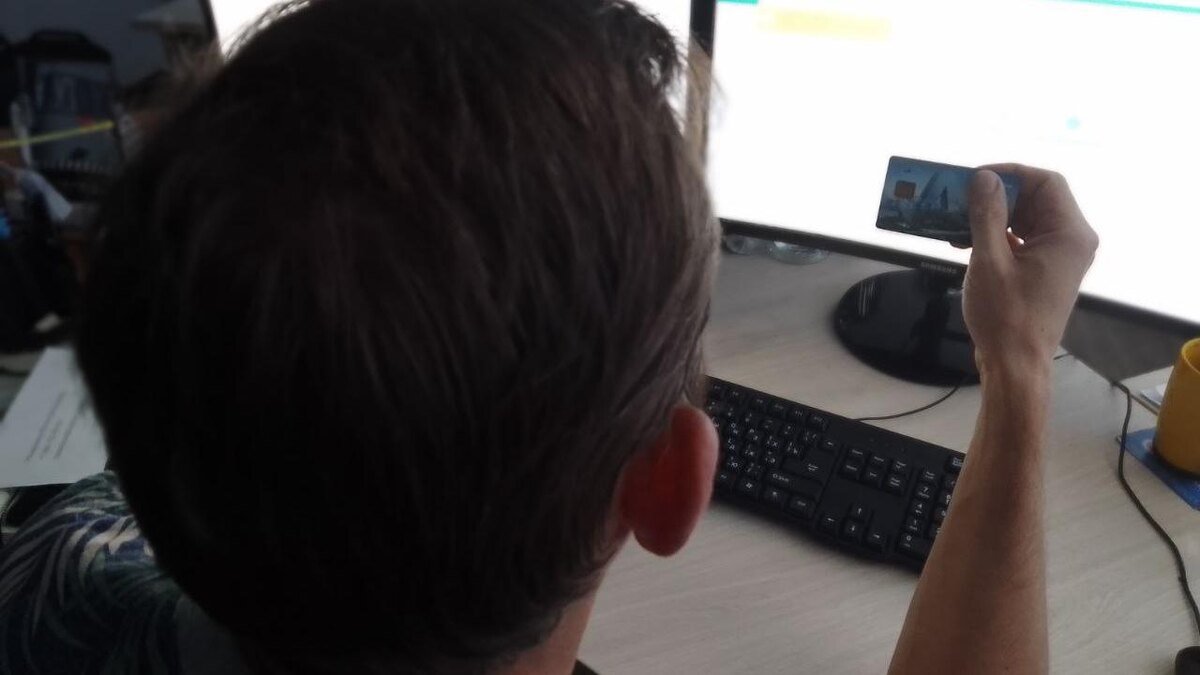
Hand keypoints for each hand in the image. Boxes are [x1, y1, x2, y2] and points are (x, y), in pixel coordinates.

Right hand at [964, 165, 1097, 375]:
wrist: (1015, 365)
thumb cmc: (1006, 317)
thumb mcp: (989, 261)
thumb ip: (987, 215)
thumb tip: (983, 178)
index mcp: (1069, 234)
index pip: (1046, 182)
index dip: (1010, 173)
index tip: (974, 177)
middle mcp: (1070, 240)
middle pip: (1036, 198)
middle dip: (997, 194)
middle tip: (959, 196)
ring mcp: (1057, 256)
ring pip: (1025, 218)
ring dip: (991, 214)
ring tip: (955, 218)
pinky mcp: (1042, 270)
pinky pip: (1021, 239)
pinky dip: (994, 234)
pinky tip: (963, 239)